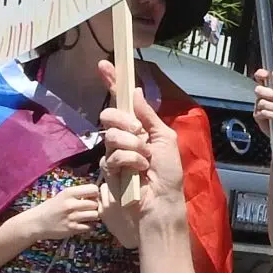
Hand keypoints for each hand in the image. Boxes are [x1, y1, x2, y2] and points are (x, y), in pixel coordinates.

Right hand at [13, 184, 105, 244]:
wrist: (37, 223)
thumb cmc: (51, 208)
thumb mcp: (62, 196)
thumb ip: (77, 194)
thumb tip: (96, 193)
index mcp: (68, 193)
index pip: (93, 189)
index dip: (95, 193)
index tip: (91, 197)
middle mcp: (70, 204)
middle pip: (95, 203)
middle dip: (94, 206)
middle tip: (89, 208)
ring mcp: (72, 217)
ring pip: (94, 215)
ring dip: (92, 216)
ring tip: (86, 216)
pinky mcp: (72, 229)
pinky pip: (90, 226)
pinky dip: (88, 226)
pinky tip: (82, 224)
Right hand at [100, 93, 185, 226]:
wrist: (160, 206)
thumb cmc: (168, 176)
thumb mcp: (165, 140)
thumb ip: (149, 116)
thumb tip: (134, 91)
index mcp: (140, 129)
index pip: (123, 102)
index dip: (114, 83)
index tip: (104, 65)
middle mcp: (125, 138)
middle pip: (110, 115)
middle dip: (123, 120)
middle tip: (138, 132)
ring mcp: (114, 154)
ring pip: (111, 135)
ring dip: (132, 145)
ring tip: (145, 161)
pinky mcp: (107, 171)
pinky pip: (112, 155)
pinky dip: (129, 160)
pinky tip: (138, 171)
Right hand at [252, 69, 272, 154]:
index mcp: (271, 90)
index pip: (261, 78)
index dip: (261, 74)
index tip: (265, 75)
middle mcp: (263, 97)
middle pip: (258, 89)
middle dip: (270, 93)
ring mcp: (259, 107)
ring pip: (261, 102)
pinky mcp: (258, 117)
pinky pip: (262, 112)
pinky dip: (272, 114)